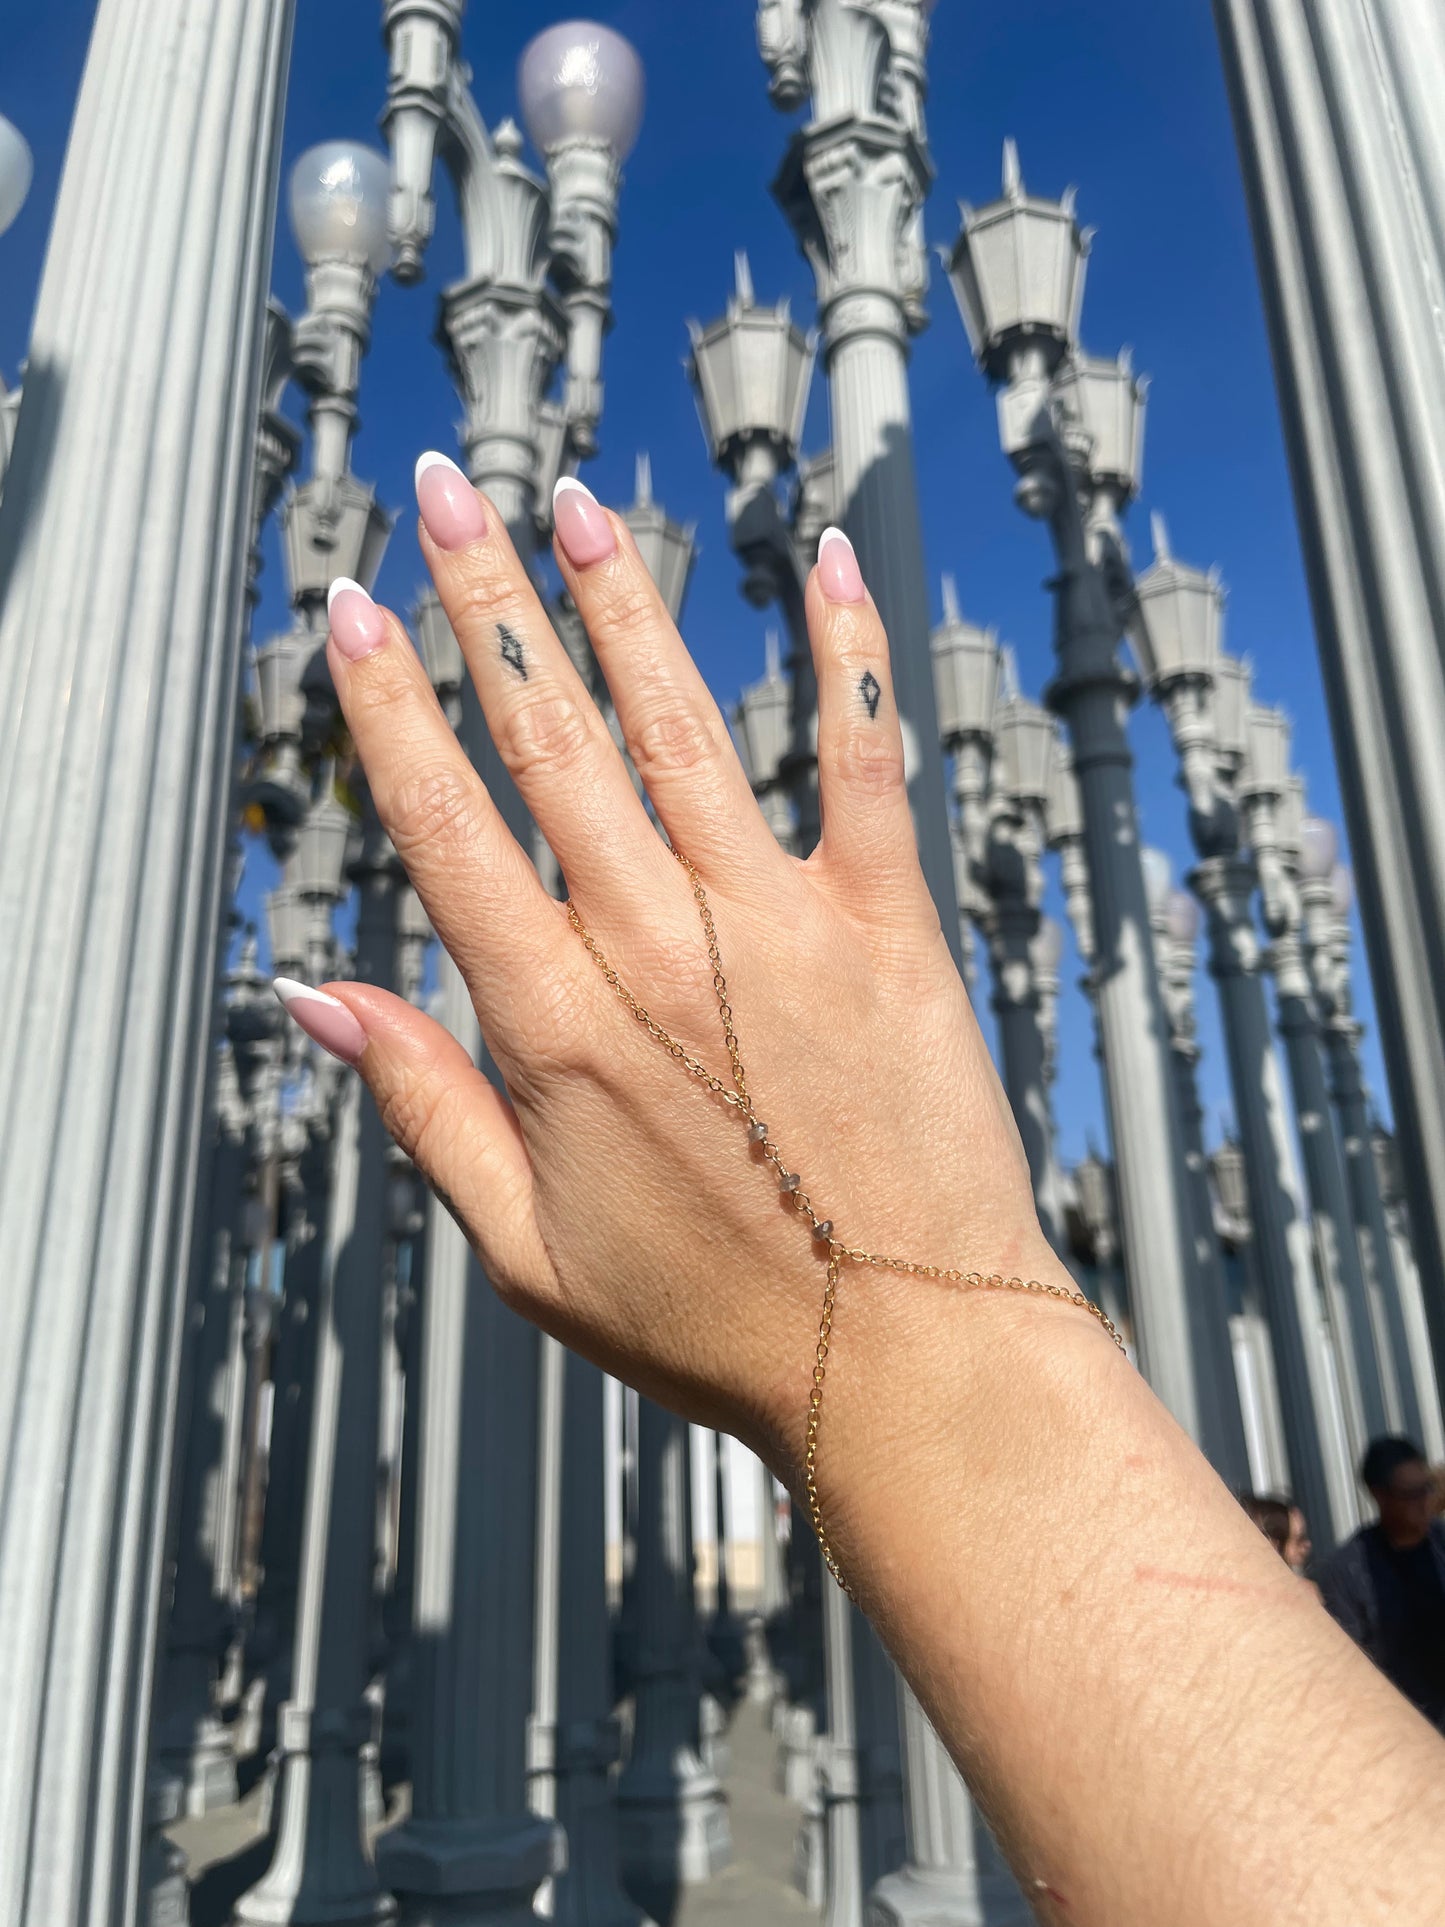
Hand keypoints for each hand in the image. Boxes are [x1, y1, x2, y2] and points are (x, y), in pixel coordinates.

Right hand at [291, 458, 1076, 1512]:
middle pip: (546, 739)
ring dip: (621, 606)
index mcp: (555, 1022)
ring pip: (679, 726)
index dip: (386, 704)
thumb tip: (313, 998)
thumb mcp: (527, 1245)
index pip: (445, 824)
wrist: (904, 1353)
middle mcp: (655, 945)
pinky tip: (822, 562)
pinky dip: (846, 656)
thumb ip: (423, 1106)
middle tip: (447, 491)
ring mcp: (778, 924)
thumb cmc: (711, 1316)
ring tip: (575, 508)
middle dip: (481, 602)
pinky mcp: (886, 924)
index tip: (349, 609)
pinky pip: (864, 760)